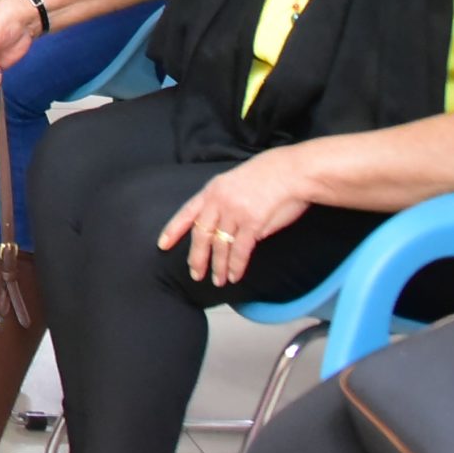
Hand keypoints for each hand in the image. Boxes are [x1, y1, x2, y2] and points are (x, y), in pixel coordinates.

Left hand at [156, 148, 315, 285]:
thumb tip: (224, 230)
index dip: (173, 230)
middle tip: (195, 274)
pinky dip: (235, 266)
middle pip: (201, 235)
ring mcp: (234, 213)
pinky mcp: (252, 224)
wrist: (291, 171)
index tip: (162, 244)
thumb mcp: (234, 183)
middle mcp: (219, 202)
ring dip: (218, 266)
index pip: (186, 213)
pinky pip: (239, 251)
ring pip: (220, 246)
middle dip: (197, 257)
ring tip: (217, 280)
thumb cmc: (268, 176)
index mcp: (212, 190)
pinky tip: (234, 276)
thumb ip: (224, 204)